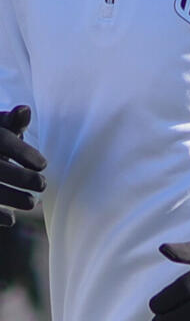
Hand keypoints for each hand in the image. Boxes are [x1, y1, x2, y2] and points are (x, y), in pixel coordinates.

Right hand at [0, 106, 46, 227]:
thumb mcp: (0, 128)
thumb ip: (12, 122)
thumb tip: (24, 110)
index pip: (1, 139)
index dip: (21, 151)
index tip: (44, 165)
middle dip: (19, 177)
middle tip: (43, 184)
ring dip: (9, 198)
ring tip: (32, 203)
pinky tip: (11, 220)